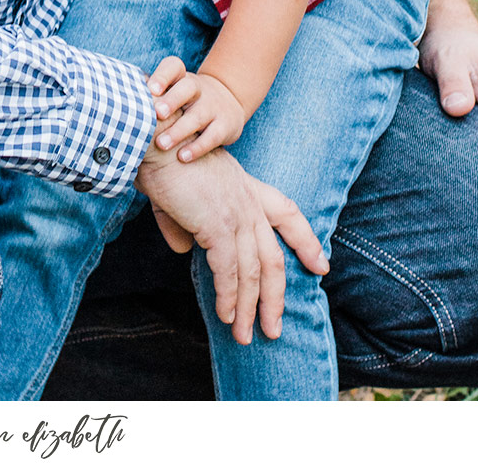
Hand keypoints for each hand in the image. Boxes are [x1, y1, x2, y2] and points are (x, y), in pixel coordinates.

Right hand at [135, 140, 327, 344]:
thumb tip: (182, 248)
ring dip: (249, 309)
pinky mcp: (218, 225)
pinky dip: (229, 298)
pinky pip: (229, 272)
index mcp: (245, 187)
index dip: (306, 240)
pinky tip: (226, 315)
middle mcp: (247, 202)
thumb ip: (184, 223)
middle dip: (276, 297)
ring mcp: (236, 214)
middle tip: (274, 329)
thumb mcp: (182, 193)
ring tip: (244, 335)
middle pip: (274, 258)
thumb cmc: (163, 160)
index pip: (287, 213)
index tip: (322, 266)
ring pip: (253, 272)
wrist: (155, 141)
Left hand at [149, 56, 245, 157]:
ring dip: (180, 130)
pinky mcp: (225, 125)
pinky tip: (182, 157)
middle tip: (156, 114)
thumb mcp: (172, 94)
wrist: (228, 104)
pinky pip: (213, 135)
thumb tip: (110, 111)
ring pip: (198, 114)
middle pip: (188, 87)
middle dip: (171, 100)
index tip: (150, 89)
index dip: (162, 75)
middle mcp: (198, 89)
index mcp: (182, 78)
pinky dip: (198, 147)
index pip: (174, 66)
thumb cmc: (185, 102)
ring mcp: (213, 106)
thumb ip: (149, 99)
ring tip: (162, 144)